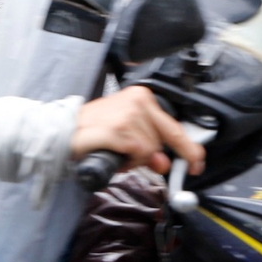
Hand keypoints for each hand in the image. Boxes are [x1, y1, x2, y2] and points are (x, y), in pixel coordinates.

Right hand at [71, 86, 204, 176]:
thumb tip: (164, 163)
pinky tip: (113, 153)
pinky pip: (136, 154)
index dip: (189, 148)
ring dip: (134, 159)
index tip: (197, 163)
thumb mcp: (128, 137)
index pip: (174, 127)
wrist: (64, 130)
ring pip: (149, 150)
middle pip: (162, 142)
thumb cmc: (96, 132)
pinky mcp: (117, 129)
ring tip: (115, 150)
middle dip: (148, 155)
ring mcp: (128, 114)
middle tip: (128, 155)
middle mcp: (138, 101)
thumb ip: (150, 149)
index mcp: (143, 97)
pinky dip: (126, 161)